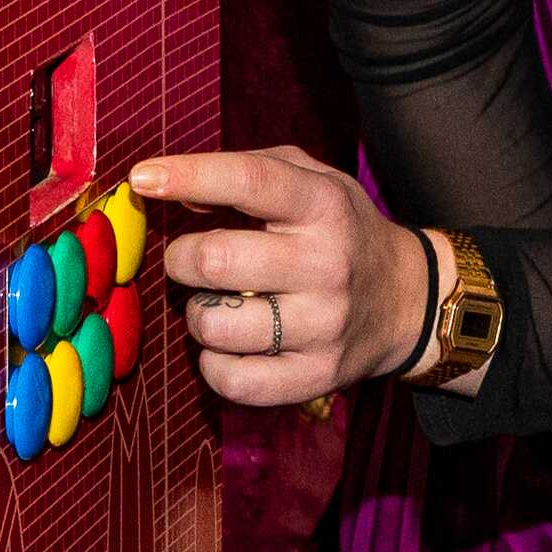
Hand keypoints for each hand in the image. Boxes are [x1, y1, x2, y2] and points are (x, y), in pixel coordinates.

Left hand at [133, 147, 441, 405]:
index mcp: (323, 205)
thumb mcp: (312, 181)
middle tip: (192, 260)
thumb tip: (175, 191)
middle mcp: (327, 264)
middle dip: (182, 258)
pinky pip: (233, 381)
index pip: (249, 180)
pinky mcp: (317, 375)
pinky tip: (229, 345)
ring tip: (218, 304)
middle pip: (216, 260)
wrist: (408, 299)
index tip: (143, 178)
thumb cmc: (341, 231)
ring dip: (197, 313)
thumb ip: (248, 170)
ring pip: (215, 325)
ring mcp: (324, 325)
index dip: (189, 176)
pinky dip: (213, 364)